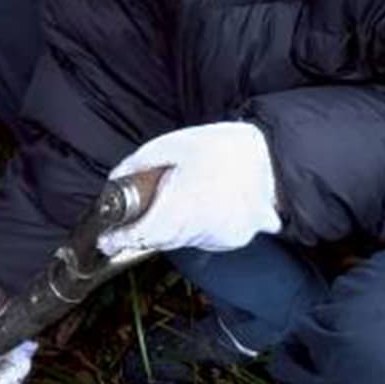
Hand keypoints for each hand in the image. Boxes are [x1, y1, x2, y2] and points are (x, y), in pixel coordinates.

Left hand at [98, 122, 280, 256]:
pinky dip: (203, 226)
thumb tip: (116, 179)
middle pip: (162, 240)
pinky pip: (210, 237)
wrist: (277, 155)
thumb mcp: (174, 144)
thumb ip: (139, 163)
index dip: (120, 239)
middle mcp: (201, 231)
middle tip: (144, 208)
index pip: (141, 236)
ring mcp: (223, 238)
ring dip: (177, 225)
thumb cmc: (225, 147)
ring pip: (185, 240)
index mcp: (181, 209)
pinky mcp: (239, 238)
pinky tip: (210, 203)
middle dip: (148, 228)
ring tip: (189, 194)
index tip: (107, 240)